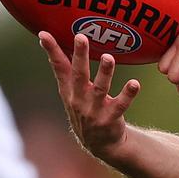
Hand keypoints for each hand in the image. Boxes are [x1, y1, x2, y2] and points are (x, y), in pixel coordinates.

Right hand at [40, 32, 139, 157]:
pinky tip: (135, 83)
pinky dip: (127, 95)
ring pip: (100, 89)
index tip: (44, 34)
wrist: (99, 143)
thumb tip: (57, 45)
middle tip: (81, 37)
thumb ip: (67, 71)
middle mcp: (79, 99)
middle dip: (80, 56)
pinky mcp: (110, 119)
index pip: (58, 67)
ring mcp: (94, 110)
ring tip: (109, 57)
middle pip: (79, 74)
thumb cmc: (85, 109)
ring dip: (105, 73)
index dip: (51, 51)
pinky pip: (120, 105)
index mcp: (69, 90)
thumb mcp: (72, 92)